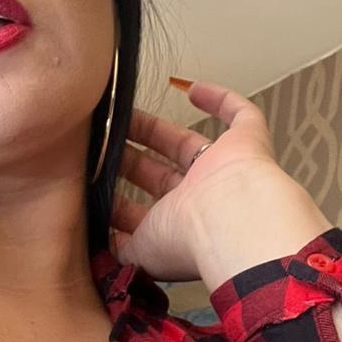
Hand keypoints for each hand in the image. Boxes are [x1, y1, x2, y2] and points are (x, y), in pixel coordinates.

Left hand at [109, 79, 287, 280]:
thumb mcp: (139, 254)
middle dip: (129, 161)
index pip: (144, 213)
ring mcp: (223, 169)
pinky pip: (240, 114)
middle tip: (100, 145)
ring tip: (120, 116)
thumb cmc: (188, 240)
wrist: (232, 221)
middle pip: (158, 174)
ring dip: (152, 130)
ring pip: (184, 144)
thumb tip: (101, 246)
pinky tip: (191, 88)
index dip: (120, 202)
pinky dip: (221, 99)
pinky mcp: (247, 140)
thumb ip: (119, 250)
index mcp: (177, 228)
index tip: (94, 187)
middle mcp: (200, 200)